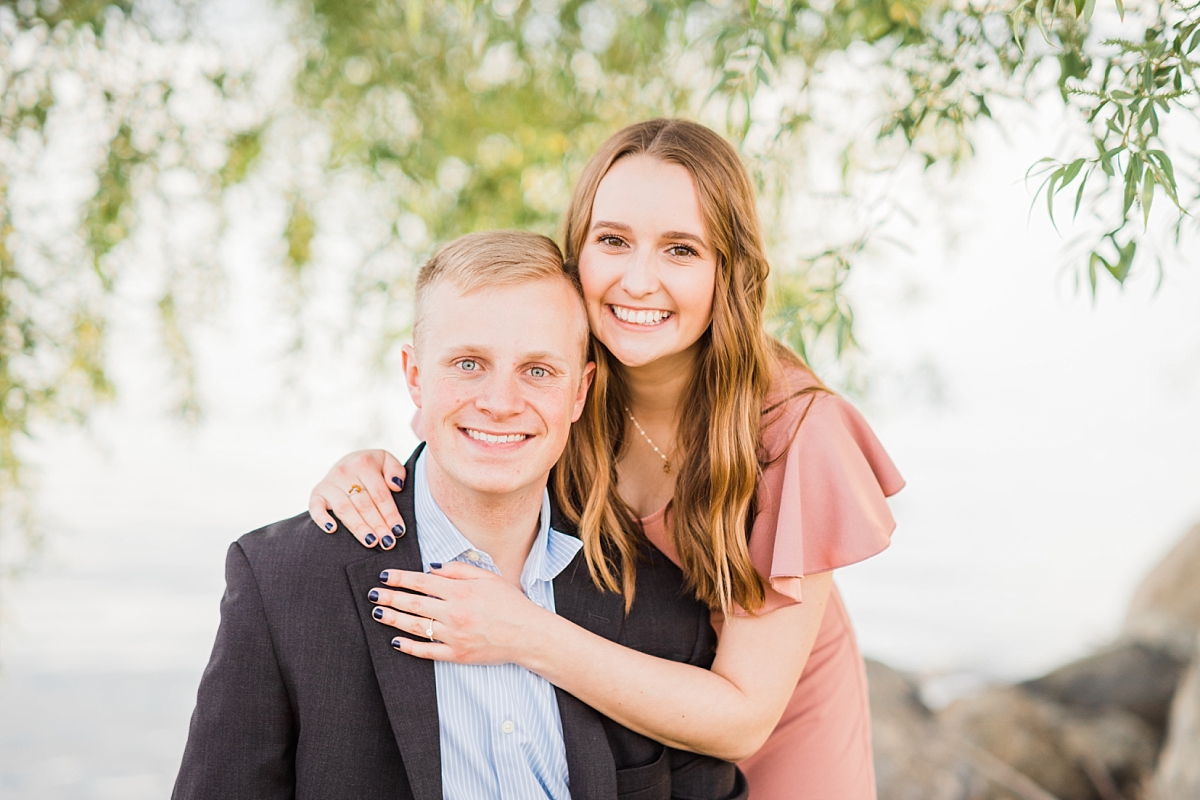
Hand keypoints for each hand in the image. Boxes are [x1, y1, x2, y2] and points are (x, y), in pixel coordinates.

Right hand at [308, 449, 406, 548]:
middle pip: (364, 504)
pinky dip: (322, 519)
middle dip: (377, 525)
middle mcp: (345, 472)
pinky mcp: (316, 493)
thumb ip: (397, 471)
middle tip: (387, 543)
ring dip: (358, 528)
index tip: (398, 531)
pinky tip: (332, 530)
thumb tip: (396, 486)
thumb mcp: (387, 461)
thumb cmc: (372, 467)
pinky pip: (316, 507)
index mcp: (364, 464)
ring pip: (345, 509)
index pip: (380, 494)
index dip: (390, 514)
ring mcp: (329, 484)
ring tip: (371, 542)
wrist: (346, 461)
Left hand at [369, 562, 553, 664]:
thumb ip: (458, 570)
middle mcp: (454, 613)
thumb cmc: (510, 603)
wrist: (527, 634)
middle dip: (390, 597)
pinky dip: (409, 647)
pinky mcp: (457, 655)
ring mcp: (454, 635)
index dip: (400, 578)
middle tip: (373, 594)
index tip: (384, 576)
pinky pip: (427, 651)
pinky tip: (395, 640)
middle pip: (414, 603)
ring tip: (378, 613)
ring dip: (394, 619)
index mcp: (461, 591)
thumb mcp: (488, 577)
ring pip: (416, 627)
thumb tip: (431, 567)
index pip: (422, 582)